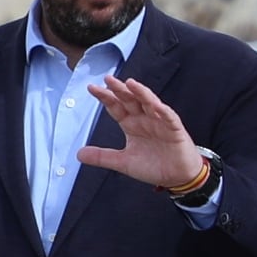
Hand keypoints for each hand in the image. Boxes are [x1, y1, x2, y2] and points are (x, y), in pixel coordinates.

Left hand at [75, 77, 207, 191]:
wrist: (177, 176)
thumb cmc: (154, 165)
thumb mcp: (123, 162)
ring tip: (130, 84)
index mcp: (132, 124)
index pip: (116, 107)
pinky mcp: (175, 129)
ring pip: (150, 103)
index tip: (92, 88)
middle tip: (108, 79)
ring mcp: (160, 122)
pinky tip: (155, 105)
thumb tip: (78, 154)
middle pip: (131, 100)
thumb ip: (102, 157)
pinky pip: (169, 118)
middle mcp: (144, 119)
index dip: (105, 97)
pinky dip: (163, 111)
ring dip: (141, 93)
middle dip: (120, 90)